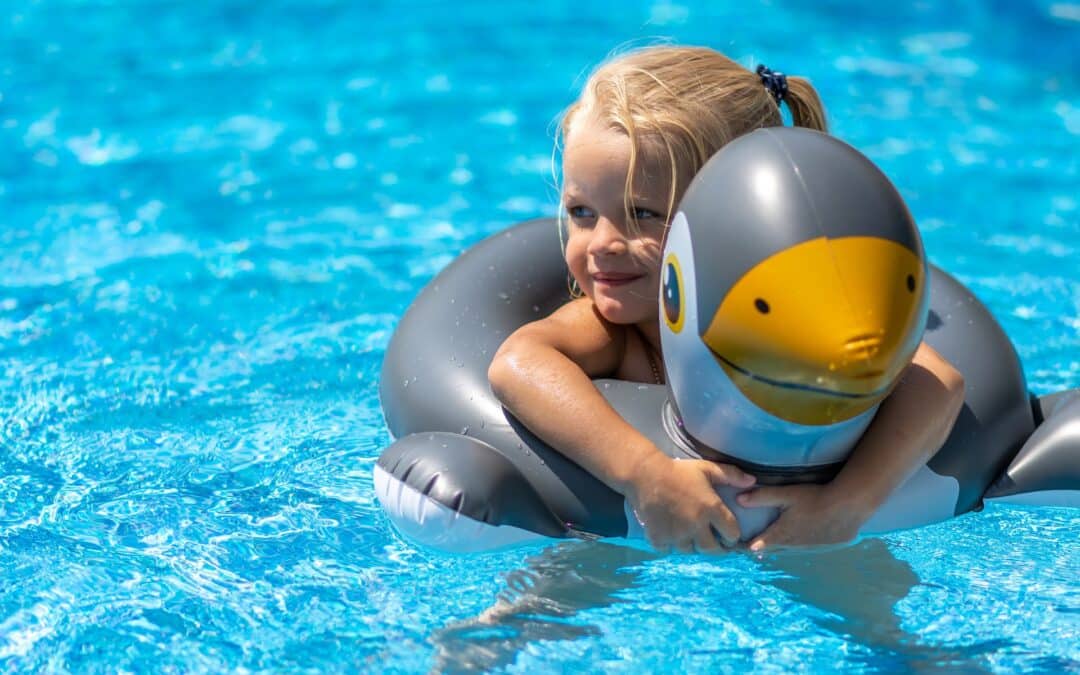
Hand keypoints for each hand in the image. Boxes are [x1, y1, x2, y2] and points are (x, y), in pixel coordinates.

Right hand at [624, 454, 755, 553]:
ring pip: (690, 550)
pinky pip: (669, 549)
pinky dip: (670, 544)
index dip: (732, 535)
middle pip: (712, 550)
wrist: (645, 474)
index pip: (732, 534)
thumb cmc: (678, 470)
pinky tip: (670, 534)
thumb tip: (752, 481)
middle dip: (716, 547)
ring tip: (691, 535)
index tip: (729, 533)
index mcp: (711, 509)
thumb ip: (731, 475)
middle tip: (714, 542)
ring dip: (692, 545)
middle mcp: (696, 525)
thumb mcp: (707, 468)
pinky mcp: (659, 538)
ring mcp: (676, 534)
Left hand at [736, 483, 872, 551]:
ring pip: (793, 549)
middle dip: (765, 548)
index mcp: (782, 533)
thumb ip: (762, 496)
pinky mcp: (829, 546)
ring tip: (776, 544)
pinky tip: (807, 537)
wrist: (848, 505)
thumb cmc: (814, 497)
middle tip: (753, 548)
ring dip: (785, 546)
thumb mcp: (785, 494)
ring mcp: (813, 547)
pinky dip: (804, 543)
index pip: (759, 545)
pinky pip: (811, 547)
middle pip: (775, 549)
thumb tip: (739, 499)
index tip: (738, 548)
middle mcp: (795, 545)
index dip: (747, 547)